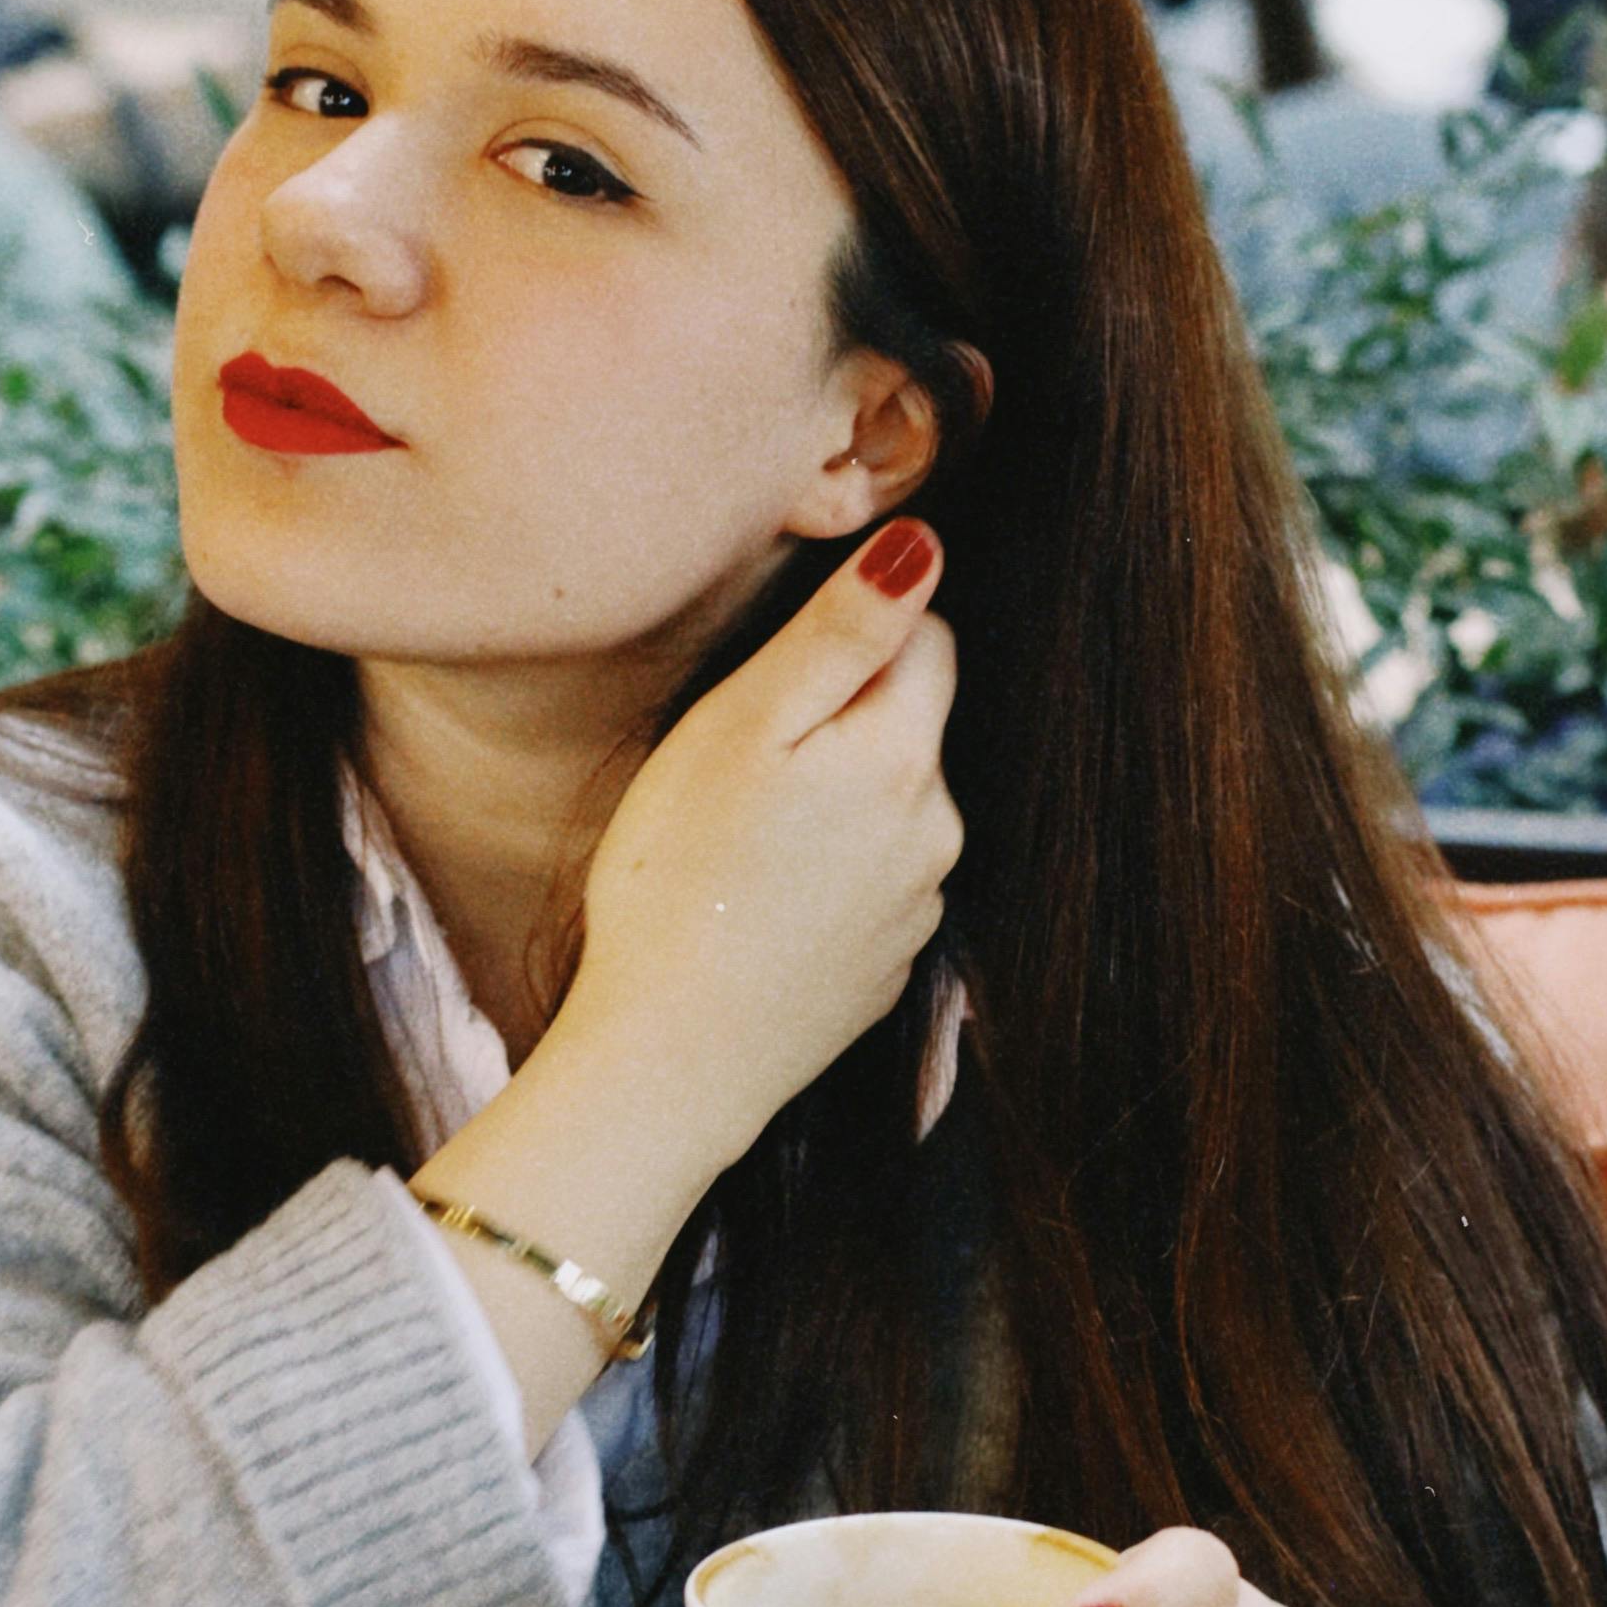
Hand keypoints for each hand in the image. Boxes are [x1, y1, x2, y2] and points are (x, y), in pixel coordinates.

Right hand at [564, 521, 960, 1169]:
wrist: (670, 1058)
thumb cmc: (679, 881)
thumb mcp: (742, 727)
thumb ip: (840, 633)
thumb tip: (922, 549)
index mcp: (902, 758)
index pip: (927, 639)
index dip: (852, 636)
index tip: (774, 679)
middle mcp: (936, 832)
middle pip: (909, 728)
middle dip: (841, 724)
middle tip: (738, 767)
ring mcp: (916, 909)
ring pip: (889, 811)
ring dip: (833, 806)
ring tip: (740, 844)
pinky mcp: (884, 970)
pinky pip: (869, 889)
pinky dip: (825, 881)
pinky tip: (758, 906)